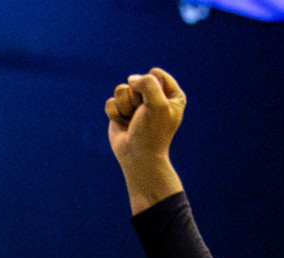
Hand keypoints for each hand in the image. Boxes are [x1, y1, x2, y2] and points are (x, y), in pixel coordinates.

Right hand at [105, 68, 185, 213]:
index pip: (155, 74)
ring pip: (122, 90)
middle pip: (136, 81)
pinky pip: (111, 102)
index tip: (153, 104)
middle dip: (135, 98)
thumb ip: (147, 83)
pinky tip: (122, 123)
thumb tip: (131, 80)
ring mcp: (136, 105)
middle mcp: (154, 97)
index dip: (150, 86)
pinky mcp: (121, 113)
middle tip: (141, 115)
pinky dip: (114, 113)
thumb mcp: (157, 104)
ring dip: (124, 106)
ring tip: (132, 120)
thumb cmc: (151, 133)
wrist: (137, 157)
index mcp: (171, 94)